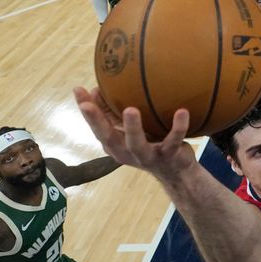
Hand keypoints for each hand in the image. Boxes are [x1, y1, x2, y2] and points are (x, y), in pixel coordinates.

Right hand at [74, 87, 197, 178]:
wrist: (178, 174)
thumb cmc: (152, 146)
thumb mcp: (131, 132)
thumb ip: (116, 114)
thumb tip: (98, 88)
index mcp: (116, 145)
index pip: (96, 127)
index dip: (87, 111)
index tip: (78, 90)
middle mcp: (127, 153)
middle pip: (108, 138)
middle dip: (96, 121)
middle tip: (87, 104)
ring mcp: (147, 156)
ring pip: (137, 144)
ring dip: (132, 127)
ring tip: (130, 110)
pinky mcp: (169, 156)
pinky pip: (173, 140)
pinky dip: (178, 127)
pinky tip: (182, 112)